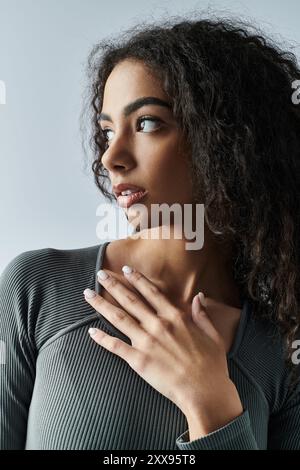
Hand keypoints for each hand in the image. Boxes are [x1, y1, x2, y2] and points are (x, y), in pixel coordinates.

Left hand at [83, 266, 242, 428]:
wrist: (204, 391)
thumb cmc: (211, 365)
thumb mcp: (212, 334)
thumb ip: (202, 313)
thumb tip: (199, 295)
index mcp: (175, 317)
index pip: (151, 292)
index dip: (137, 279)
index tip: (126, 269)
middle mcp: (158, 325)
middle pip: (130, 300)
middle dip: (113, 285)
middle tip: (100, 274)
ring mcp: (146, 342)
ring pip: (118, 318)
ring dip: (101, 305)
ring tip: (88, 294)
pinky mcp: (138, 360)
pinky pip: (116, 347)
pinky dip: (102, 339)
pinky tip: (91, 331)